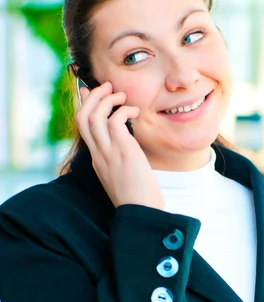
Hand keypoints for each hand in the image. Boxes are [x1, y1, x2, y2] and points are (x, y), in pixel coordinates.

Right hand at [76, 82, 163, 209]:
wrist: (142, 213)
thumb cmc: (139, 197)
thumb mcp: (125, 174)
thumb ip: (122, 156)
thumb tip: (128, 140)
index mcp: (97, 160)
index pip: (82, 127)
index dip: (85, 105)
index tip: (90, 90)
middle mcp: (98, 155)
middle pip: (82, 117)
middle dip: (92, 97)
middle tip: (108, 87)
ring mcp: (108, 153)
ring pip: (94, 117)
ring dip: (107, 100)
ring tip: (122, 96)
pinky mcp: (123, 152)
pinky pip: (116, 121)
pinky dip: (124, 111)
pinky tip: (135, 113)